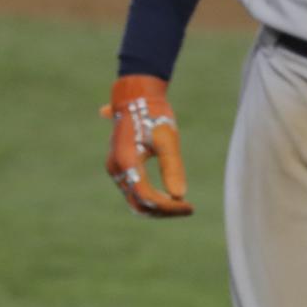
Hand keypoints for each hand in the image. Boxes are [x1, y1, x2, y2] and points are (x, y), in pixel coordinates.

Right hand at [100, 75, 192, 215]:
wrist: (136, 96)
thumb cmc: (155, 114)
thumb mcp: (167, 138)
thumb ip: (172, 167)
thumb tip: (179, 195)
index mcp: (126, 162)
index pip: (146, 197)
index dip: (169, 206)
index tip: (190, 207)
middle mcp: (116, 169)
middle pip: (138, 203)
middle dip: (163, 210)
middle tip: (189, 209)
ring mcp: (116, 169)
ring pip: (134, 199)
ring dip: (157, 206)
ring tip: (182, 206)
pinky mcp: (120, 166)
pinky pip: (133, 190)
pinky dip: (150, 197)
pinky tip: (170, 197)